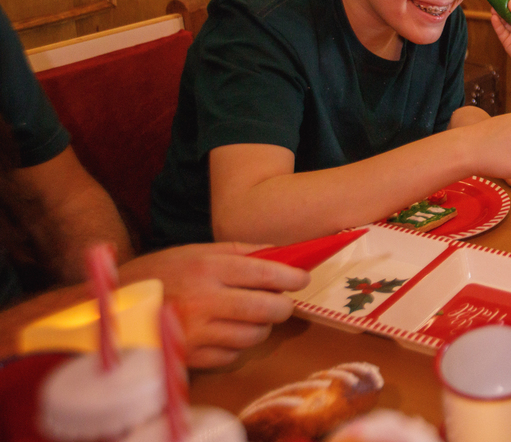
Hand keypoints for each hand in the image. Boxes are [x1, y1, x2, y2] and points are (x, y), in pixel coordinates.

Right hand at [119, 242, 309, 367]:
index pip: (266, 274)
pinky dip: (238, 344)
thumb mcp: (194, 252)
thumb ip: (238, 252)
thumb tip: (281, 254)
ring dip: (261, 326)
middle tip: (281, 302)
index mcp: (207, 269)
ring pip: (254, 335)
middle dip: (283, 306)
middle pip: (268, 309)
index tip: (302, 278)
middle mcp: (205, 300)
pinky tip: (227, 332)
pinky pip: (233, 354)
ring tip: (251, 316)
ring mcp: (197, 332)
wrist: (109, 309)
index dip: (292, 277)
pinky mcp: (190, 357)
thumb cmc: (158, 274)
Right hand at [490, 0, 510, 73]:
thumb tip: (510, 2)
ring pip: (504, 21)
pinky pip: (500, 31)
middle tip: (496, 0)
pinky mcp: (507, 41)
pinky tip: (493, 16)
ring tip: (493, 6)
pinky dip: (496, 23)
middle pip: (510, 14)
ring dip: (498, 14)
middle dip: (503, 8)